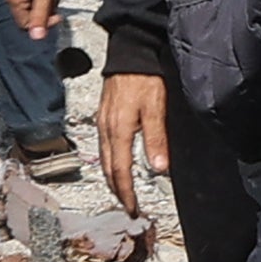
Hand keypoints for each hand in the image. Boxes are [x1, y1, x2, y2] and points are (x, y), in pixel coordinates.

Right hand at [95, 70, 166, 216]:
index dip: (127, 193)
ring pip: (104, 160)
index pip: (120, 171)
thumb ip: (156, 138)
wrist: (129, 52)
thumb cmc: (144, 76)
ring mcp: (102, 122)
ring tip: (123, 192)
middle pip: (108, 170)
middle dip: (118, 191)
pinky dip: (110, 163)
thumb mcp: (155, 107)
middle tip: (129, 207)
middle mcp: (106, 129)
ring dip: (112, 179)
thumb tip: (158, 168)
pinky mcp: (103, 116)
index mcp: (118, 130)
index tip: (134, 209)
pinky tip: (117, 165)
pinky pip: (104, 147)